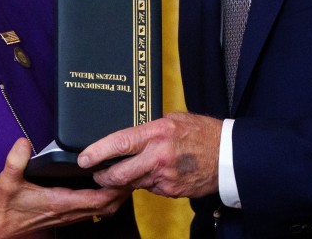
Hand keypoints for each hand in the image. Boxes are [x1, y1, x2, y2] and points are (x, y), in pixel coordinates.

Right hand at [0, 138, 130, 238]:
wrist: (1, 227)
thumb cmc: (6, 206)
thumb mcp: (7, 181)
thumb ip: (15, 161)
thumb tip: (24, 143)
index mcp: (60, 202)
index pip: (97, 199)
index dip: (114, 188)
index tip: (124, 173)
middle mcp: (69, 210)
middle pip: (107, 205)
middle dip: (123, 191)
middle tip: (133, 171)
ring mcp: (70, 214)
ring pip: (103, 209)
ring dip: (116, 196)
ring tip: (125, 176)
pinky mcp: (67, 214)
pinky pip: (94, 209)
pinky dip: (105, 199)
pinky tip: (106, 185)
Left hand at [78, 112, 222, 197]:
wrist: (228, 155)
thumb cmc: (202, 132)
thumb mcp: (173, 119)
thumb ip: (149, 128)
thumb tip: (128, 135)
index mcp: (158, 132)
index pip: (120, 142)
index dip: (97, 152)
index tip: (83, 157)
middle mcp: (158, 156)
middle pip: (119, 173)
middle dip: (103, 176)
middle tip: (96, 173)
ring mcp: (165, 177)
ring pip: (133, 182)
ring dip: (127, 178)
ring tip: (128, 168)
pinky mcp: (171, 191)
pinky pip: (150, 188)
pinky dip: (147, 182)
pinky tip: (155, 172)